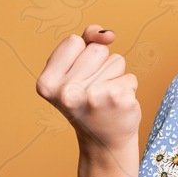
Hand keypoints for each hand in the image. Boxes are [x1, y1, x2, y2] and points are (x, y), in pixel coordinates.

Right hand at [35, 25, 140, 150]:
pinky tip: (117, 106)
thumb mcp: (74, 70)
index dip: (80, 56)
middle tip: (93, 91)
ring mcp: (94, 96)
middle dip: (100, 65)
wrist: (104, 142)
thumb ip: (87, 41)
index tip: (78, 80)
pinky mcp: (118, 99)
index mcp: (47, 83)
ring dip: (115, 76)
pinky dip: (127, 88)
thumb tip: (108, 34)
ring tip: (105, 98)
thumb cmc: (88, 101)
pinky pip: (130, 77)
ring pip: (116, 60)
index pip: (74, 41)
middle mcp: (67, 91)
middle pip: (96, 49)